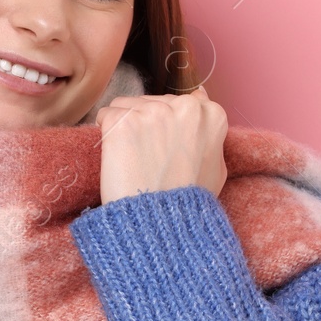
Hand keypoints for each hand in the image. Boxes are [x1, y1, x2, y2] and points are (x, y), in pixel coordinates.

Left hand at [93, 83, 227, 203]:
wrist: (160, 225)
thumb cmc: (188, 203)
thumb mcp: (215, 167)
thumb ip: (209, 132)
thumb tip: (200, 95)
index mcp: (210, 114)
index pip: (177, 104)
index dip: (165, 128)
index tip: (162, 149)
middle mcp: (184, 106)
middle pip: (150, 102)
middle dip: (145, 126)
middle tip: (148, 161)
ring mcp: (152, 111)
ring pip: (126, 105)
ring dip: (125, 128)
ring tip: (134, 161)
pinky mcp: (123, 121)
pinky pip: (105, 116)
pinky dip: (106, 136)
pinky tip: (118, 158)